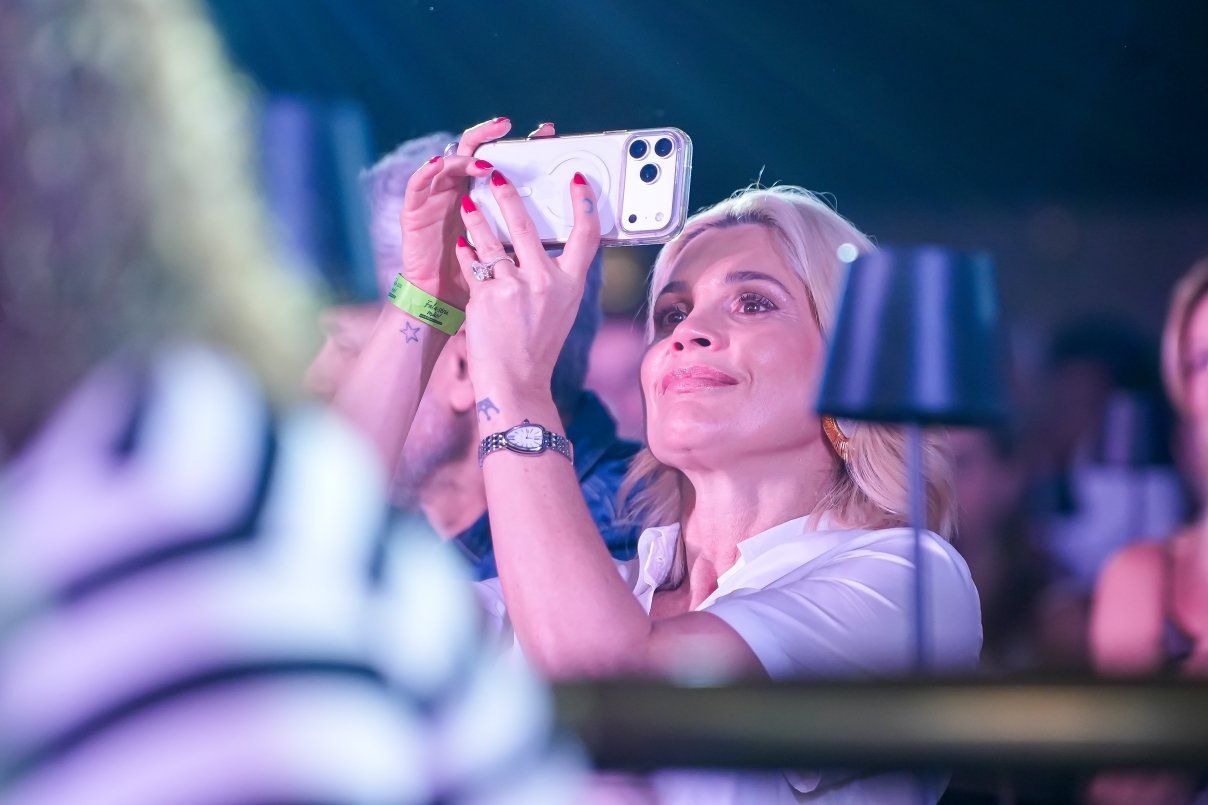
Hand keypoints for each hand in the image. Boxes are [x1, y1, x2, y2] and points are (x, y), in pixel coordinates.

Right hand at [399, 119, 556, 310]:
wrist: (442, 302)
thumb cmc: (480, 282)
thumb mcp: (511, 257)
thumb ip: (532, 237)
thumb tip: (572, 229)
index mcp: (486, 198)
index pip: (504, 160)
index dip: (523, 144)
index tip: (547, 133)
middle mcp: (461, 190)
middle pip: (475, 152)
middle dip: (490, 135)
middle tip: (507, 126)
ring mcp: (436, 198)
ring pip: (449, 163)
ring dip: (465, 157)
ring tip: (482, 158)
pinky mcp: (414, 211)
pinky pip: (417, 185)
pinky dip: (427, 171)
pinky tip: (439, 163)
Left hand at [453, 168, 599, 405]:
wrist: (515, 382)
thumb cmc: (538, 347)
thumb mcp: (561, 310)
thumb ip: (556, 277)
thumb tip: (544, 245)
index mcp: (572, 285)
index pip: (586, 235)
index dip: (584, 203)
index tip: (576, 180)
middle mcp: (546, 282)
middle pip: (527, 225)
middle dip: (508, 195)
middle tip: (496, 176)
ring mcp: (515, 288)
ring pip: (490, 240)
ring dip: (476, 219)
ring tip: (468, 205)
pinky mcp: (486, 297)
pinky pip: (473, 264)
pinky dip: (466, 253)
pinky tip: (462, 245)